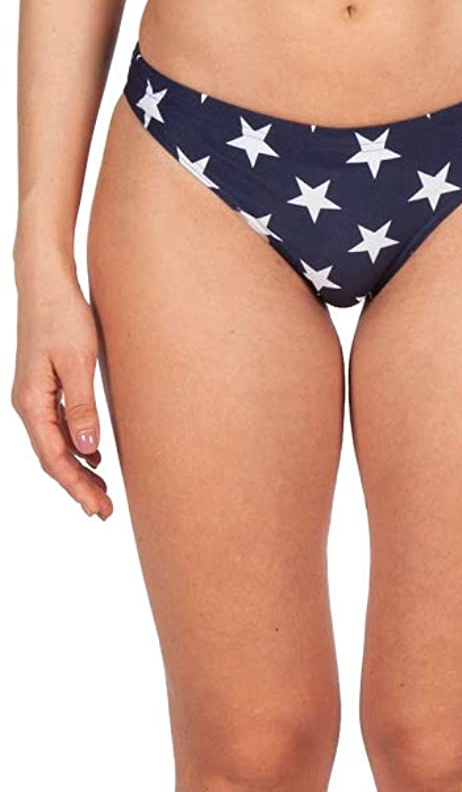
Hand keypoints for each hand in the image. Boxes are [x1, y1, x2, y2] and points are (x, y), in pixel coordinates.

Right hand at [12, 267, 113, 518]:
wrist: (45, 281)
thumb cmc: (63, 315)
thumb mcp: (78, 360)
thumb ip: (82, 405)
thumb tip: (87, 447)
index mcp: (31, 403)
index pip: (54, 459)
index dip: (77, 487)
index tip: (99, 508)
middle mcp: (27, 404)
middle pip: (52, 457)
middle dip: (77, 486)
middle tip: (105, 510)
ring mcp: (33, 395)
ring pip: (54, 443)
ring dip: (77, 467)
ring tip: (101, 490)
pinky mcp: (43, 385)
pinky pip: (56, 425)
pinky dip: (74, 444)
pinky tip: (93, 452)